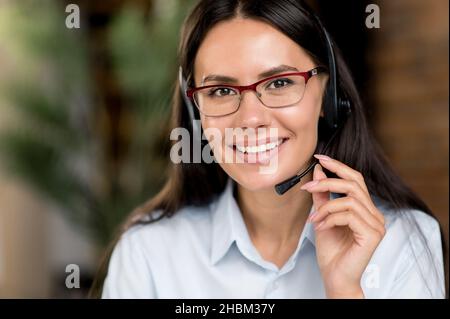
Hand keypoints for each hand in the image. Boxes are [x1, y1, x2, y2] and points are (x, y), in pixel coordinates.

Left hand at [300, 154, 385, 298]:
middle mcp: (375, 214)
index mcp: (365, 208)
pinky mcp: (373, 234)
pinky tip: (321, 227)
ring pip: (349, 200)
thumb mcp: (322, 217)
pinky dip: (330, 218)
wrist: (335, 276)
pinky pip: (349, 215)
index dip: (338, 166)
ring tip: (314, 219)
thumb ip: (322, 196)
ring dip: (325, 207)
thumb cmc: (331, 250)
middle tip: (307, 187)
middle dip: (327, 182)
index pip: (355, 179)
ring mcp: (377, 224)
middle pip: (354, 184)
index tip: (319, 158)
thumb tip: (319, 171)